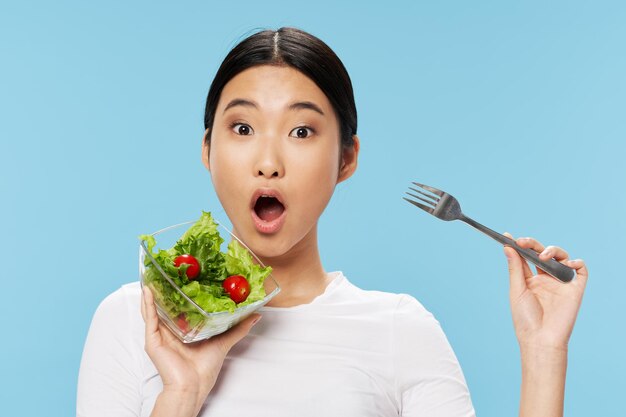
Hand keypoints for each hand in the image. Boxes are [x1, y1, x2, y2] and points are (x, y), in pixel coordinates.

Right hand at [141, 286, 259, 416]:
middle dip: (166, 288)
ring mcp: (160, 335)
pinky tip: (148, 290)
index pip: (181, 307)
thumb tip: (255, 315)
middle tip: (169, 269)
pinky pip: (149, 318)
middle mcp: (170, 331)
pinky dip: (147, 303)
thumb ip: (237, 328)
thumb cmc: (204, 369)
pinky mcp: (152, 340)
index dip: (183, 292)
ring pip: (154, 308)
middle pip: (166, 305)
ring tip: (154, 273)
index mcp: (183, 330)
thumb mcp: (223, 341)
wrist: (193, 386)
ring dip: (153, 292)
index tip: (189, 275)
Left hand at [503, 234, 587, 351]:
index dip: (519, 246)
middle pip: (542, 253)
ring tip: (543, 256)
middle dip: (533, 244)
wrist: (540, 339)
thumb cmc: (525, 318)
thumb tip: (508, 247)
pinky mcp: (575, 289)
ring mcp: (561, 283)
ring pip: (561, 257)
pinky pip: (581, 271)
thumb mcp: (517, 290)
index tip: (507, 236)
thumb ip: (516, 268)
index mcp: (530, 279)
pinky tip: (568, 263)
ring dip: (553, 251)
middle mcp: (546, 279)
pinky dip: (577, 263)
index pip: (526, 257)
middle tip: (522, 242)